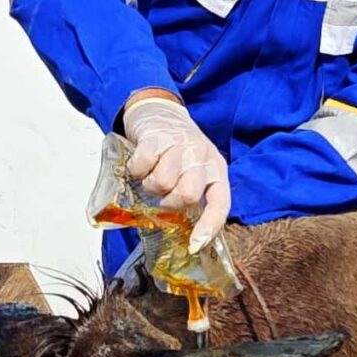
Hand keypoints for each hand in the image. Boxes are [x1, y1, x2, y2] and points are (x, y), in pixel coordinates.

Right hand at [120, 95, 230, 249]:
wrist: (160, 110)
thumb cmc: (178, 148)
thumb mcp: (196, 168)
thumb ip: (195, 192)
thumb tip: (189, 234)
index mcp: (216, 168)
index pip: (220, 203)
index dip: (209, 226)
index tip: (194, 245)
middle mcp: (201, 156)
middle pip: (187, 195)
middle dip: (169, 202)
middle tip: (163, 193)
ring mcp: (180, 145)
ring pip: (162, 183)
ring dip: (150, 185)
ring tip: (151, 174)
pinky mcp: (156, 137)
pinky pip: (142, 167)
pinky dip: (136, 170)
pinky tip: (139, 163)